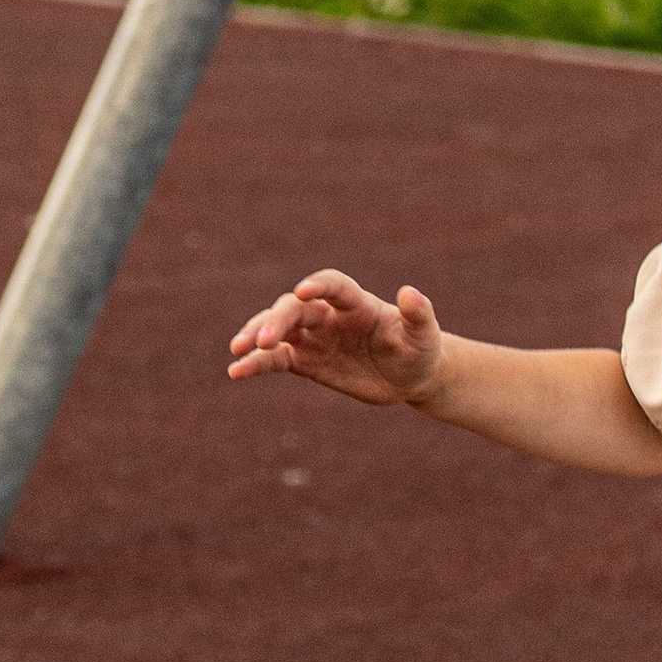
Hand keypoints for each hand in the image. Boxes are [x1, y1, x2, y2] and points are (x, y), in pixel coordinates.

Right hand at [227, 269, 445, 410]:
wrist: (409, 376)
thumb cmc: (419, 349)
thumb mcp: (425, 336)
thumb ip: (418, 314)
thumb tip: (410, 292)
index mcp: (356, 302)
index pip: (332, 285)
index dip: (317, 286)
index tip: (302, 292)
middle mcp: (329, 315)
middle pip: (295, 309)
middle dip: (277, 321)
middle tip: (263, 340)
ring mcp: (314, 337)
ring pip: (277, 329)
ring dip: (256, 336)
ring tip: (237, 351)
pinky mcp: (305, 361)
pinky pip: (275, 359)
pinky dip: (255, 364)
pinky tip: (236, 371)